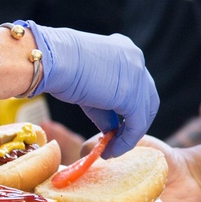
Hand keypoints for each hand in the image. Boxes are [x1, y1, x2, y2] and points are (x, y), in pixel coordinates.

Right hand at [15, 22, 157, 155]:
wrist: (53, 60)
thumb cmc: (60, 69)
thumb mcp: (90, 87)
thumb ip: (106, 107)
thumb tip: (113, 132)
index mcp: (126, 50)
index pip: (138, 84)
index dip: (130, 108)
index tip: (117, 126)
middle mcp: (136, 59)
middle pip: (148, 98)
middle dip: (136, 121)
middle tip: (120, 140)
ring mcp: (138, 76)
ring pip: (144, 113)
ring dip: (130, 135)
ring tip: (112, 150)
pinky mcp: (133, 95)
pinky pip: (137, 125)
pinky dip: (126, 141)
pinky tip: (112, 151)